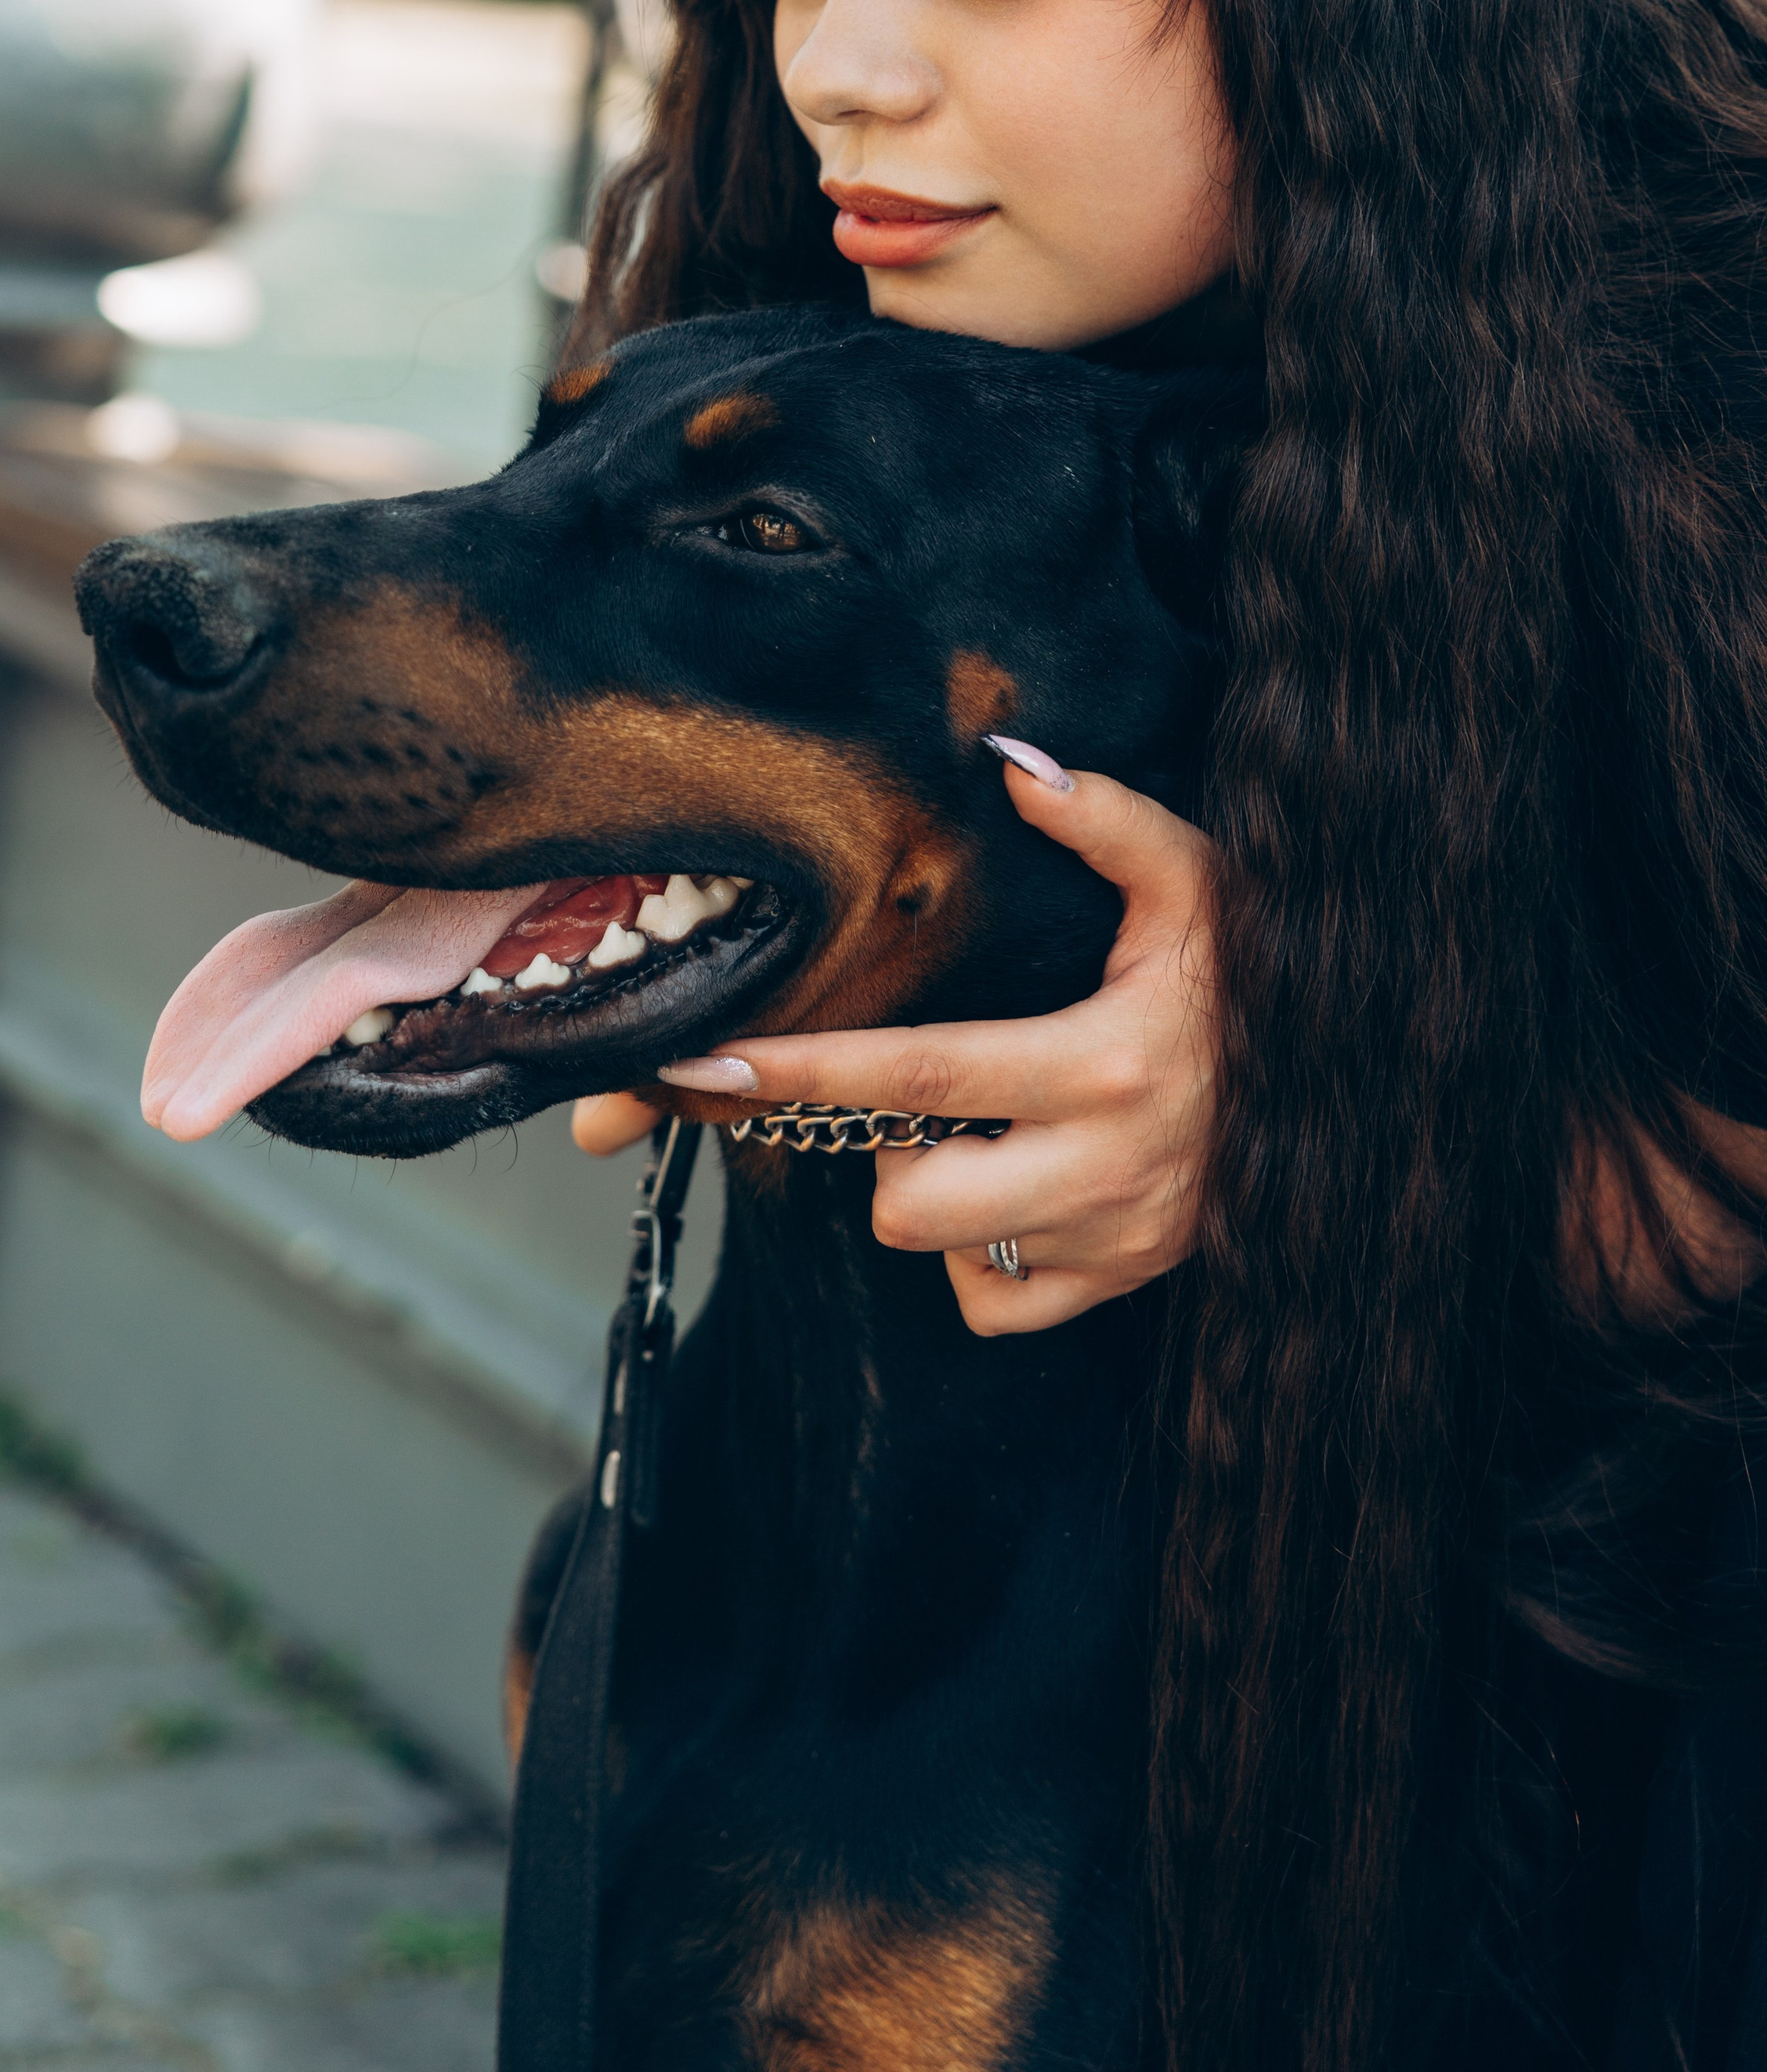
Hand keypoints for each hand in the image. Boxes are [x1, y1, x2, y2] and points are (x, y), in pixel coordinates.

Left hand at [573, 756, 1220, 1335]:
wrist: (1360, 1086)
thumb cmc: (1257, 978)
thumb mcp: (1200, 886)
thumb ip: (1112, 823)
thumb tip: (1018, 770)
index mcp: (1104, 1064)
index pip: (918, 1074)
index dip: (805, 1070)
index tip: (711, 1061)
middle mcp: (1105, 1166)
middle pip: (910, 1201)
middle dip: (878, 1148)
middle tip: (916, 1092)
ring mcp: (1114, 1239)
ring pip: (947, 1249)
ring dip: (937, 1189)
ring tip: (981, 1127)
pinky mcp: (1123, 1285)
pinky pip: (996, 1300)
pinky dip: (981, 1254)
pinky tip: (1014, 1188)